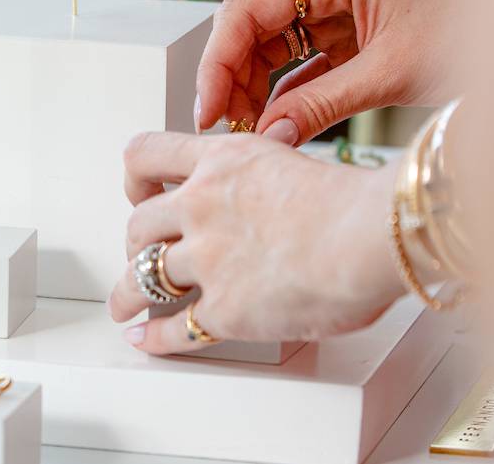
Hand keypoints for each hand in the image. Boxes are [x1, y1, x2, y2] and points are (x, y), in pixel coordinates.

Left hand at [108, 131, 404, 353]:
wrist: (369, 236)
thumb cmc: (353, 203)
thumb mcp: (294, 161)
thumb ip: (268, 170)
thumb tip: (274, 172)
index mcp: (221, 162)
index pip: (147, 154)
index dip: (136, 177)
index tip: (138, 191)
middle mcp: (202, 205)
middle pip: (138, 223)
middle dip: (134, 241)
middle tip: (139, 252)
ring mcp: (207, 259)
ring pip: (142, 276)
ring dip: (128, 294)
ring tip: (123, 304)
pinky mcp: (224, 309)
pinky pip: (174, 327)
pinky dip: (156, 338)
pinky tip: (147, 339)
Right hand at [195, 0, 467, 144]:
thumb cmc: (473, 42)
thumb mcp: (391, 75)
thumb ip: (321, 105)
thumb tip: (264, 138)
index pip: (251, 5)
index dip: (219, 57)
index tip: (207, 106)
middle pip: (254, 24)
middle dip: (231, 75)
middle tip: (222, 128)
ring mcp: (339, 5)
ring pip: (271, 46)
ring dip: (254, 89)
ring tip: (247, 133)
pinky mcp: (349, 34)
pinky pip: (300, 63)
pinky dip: (285, 94)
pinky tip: (274, 125)